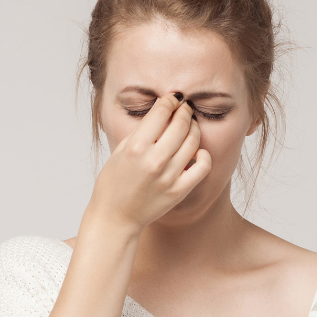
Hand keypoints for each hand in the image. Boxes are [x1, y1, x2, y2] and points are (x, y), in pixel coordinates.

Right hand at [87, 92, 212, 232]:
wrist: (115, 218)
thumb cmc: (113, 184)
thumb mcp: (119, 151)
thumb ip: (141, 132)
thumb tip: (160, 114)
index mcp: (136, 147)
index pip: (161, 112)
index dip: (170, 100)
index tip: (173, 99)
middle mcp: (154, 160)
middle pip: (181, 123)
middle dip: (184, 111)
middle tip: (184, 109)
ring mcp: (169, 176)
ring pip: (193, 141)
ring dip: (194, 128)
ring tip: (190, 127)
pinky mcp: (179, 191)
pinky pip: (203, 166)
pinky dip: (203, 155)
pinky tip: (196, 152)